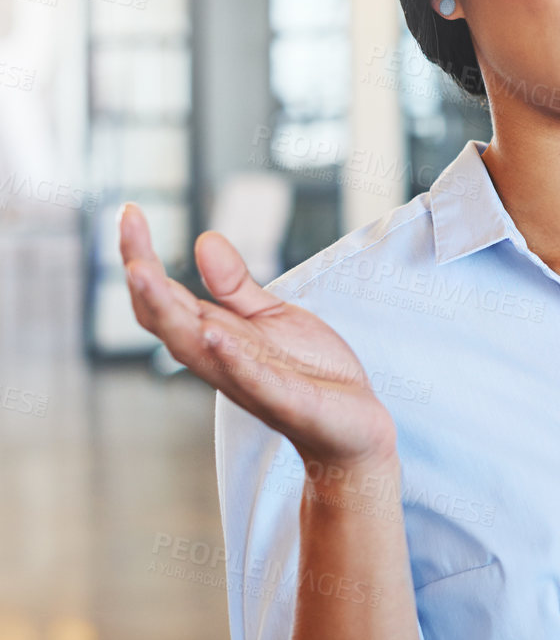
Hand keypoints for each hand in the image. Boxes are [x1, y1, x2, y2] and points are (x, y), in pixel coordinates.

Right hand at [119, 202, 396, 468]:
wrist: (351, 426)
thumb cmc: (308, 372)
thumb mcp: (271, 316)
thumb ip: (235, 285)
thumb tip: (203, 239)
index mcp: (215, 337)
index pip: (165, 298)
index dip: (141, 257)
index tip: (128, 213)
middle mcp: (221, 359)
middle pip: (168, 320)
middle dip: (143, 280)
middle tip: (127, 233)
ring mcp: (249, 382)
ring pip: (196, 349)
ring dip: (169, 313)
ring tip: (143, 273)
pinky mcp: (286, 401)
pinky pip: (252, 379)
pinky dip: (231, 358)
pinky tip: (215, 333)